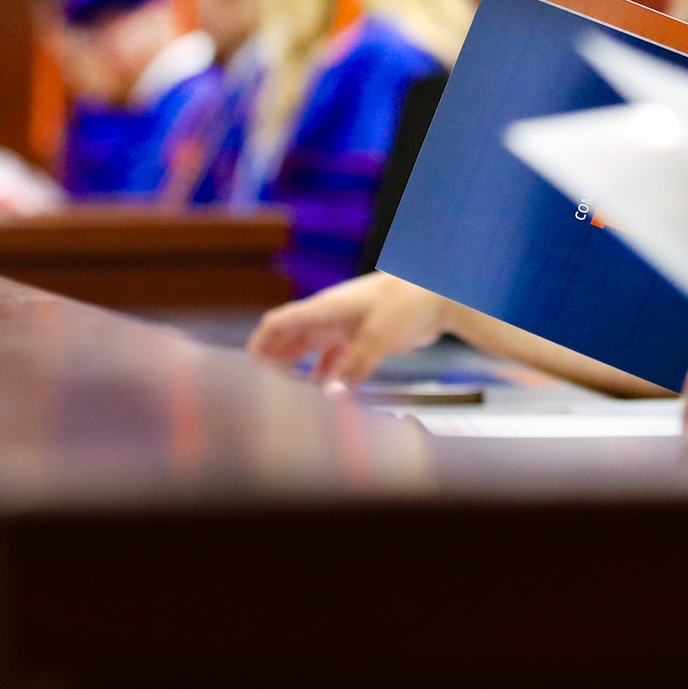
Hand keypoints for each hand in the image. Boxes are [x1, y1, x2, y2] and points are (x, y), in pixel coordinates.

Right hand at [248, 272, 448, 385]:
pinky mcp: (364, 335)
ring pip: (313, 350)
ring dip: (301, 371)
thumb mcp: (377, 337)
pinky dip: (328, 373)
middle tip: (262, 391)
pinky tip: (326, 393)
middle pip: (291, 339)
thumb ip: (353, 367)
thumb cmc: (406, 303)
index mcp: (325, 309)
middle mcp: (330, 317)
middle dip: (275, 363)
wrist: (441, 291)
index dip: (260, 344)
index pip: (279, 323)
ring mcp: (346, 326)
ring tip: (289, 397)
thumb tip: (330, 397)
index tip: (247, 369)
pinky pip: (337, 357)